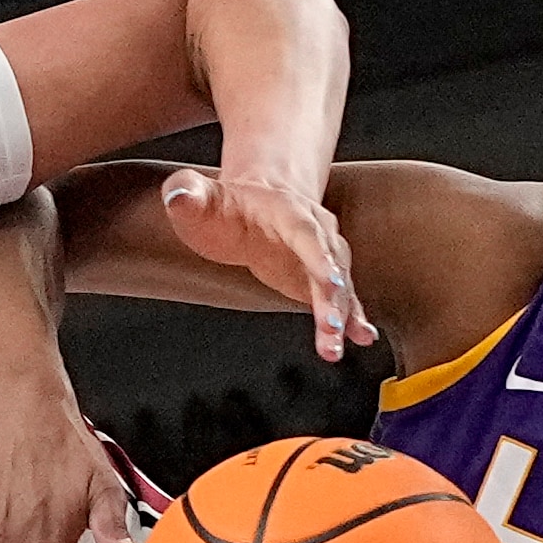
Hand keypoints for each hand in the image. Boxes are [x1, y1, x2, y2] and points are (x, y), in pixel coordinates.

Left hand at [159, 165, 376, 360]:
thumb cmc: (226, 207)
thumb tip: (179, 195)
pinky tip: (364, 337)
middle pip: (330, 264)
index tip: (330, 281)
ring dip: (342, 317)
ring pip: (339, 288)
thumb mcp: (200, 199)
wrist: (255, 205)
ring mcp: (324, 258)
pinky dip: (355, 319)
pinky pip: (345, 300)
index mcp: (288, 211)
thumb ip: (188, 195)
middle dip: (333, 298)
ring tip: (336, 347)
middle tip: (332, 327)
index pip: (305, 233)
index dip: (319, 257)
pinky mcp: (324, 282)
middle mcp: (315, 233)